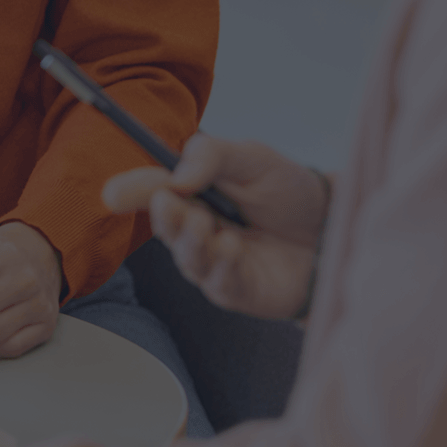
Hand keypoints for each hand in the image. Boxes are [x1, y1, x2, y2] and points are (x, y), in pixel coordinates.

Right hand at [102, 132, 327, 321]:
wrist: (333, 227)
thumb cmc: (288, 191)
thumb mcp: (252, 156)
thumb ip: (212, 156)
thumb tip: (175, 178)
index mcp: (193, 193)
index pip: (154, 191)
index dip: (132, 192)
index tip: (113, 194)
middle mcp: (196, 229)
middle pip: (166, 227)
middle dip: (164, 216)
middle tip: (167, 201)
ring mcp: (214, 263)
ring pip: (188, 258)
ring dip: (192, 241)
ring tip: (207, 223)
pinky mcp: (235, 290)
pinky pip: (218, 283)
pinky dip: (222, 265)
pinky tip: (233, 247)